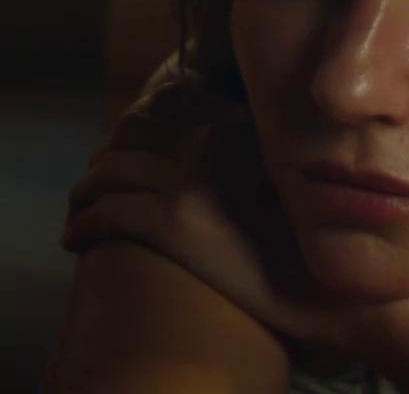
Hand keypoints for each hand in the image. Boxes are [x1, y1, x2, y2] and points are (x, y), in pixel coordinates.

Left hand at [59, 70, 370, 357]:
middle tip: (90, 186)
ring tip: (77, 211)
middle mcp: (206, 147)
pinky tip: (73, 240)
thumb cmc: (322, 249)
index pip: (164, 120)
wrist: (335, 288)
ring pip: (108, 175)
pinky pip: (105, 214)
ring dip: (84, 193)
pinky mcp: (170, 224)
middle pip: (128, 143)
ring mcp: (186, 183)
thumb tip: (235, 174)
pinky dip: (82, 224)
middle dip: (103, 164)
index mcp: (233, 133)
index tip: (120, 153)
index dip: (134, 135)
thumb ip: (258, 168)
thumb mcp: (291, 190)